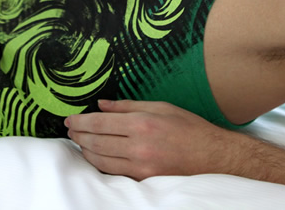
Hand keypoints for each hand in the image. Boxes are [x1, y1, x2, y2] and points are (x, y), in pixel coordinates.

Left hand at [65, 99, 232, 179]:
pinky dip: (100, 163)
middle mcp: (138, 146)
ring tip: (79, 141)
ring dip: (86, 150)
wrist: (214, 156)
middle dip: (78, 135)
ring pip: (100, 160)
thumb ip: (128, 106)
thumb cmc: (189, 128)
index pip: (100, 122)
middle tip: (70, 129)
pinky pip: (114, 172)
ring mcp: (140, 166)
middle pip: (96, 142)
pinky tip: (95, 156)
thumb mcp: (160, 107)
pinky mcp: (144, 179)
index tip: (70, 119)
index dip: (81, 121)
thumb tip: (102, 104)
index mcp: (142, 124)